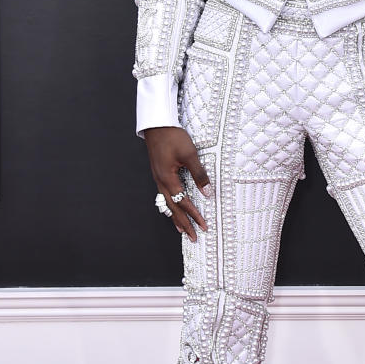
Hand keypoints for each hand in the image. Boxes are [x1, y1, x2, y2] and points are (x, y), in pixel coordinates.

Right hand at [143, 125, 210, 241]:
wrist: (156, 125)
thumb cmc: (173, 137)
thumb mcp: (190, 154)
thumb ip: (199, 174)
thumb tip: (208, 193)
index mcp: (168, 180)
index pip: (184, 203)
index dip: (195, 216)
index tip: (204, 226)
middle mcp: (161, 182)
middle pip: (173, 209)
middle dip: (184, 224)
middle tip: (193, 237)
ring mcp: (158, 179)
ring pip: (167, 204)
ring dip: (175, 218)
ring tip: (182, 230)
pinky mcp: (159, 174)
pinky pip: (164, 196)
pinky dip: (170, 207)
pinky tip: (172, 208)